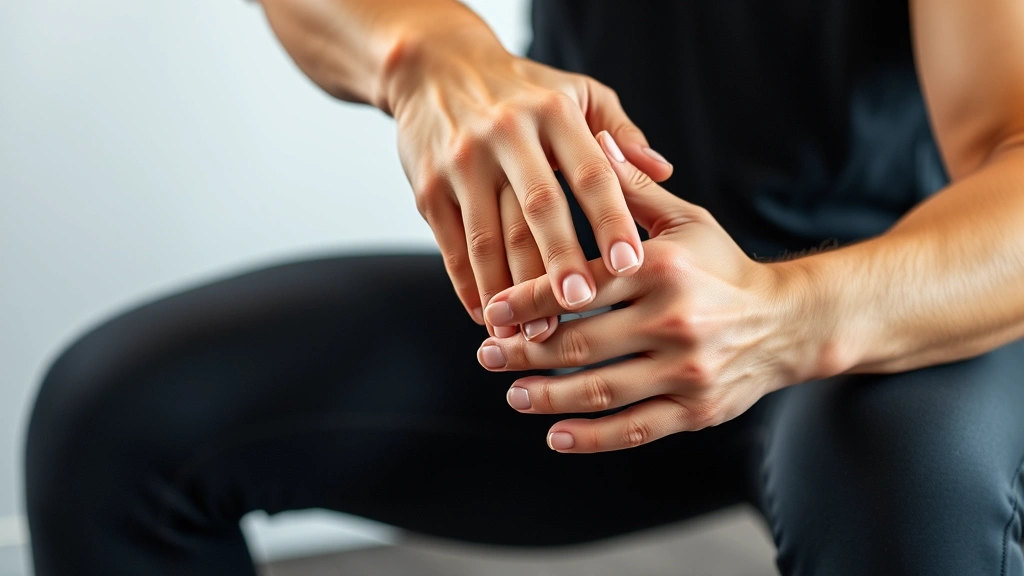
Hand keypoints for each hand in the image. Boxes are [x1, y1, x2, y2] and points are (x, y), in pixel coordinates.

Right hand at [387, 35, 672, 332]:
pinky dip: (470, 287)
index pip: (590, 173)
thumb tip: (663, 171)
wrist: (432, 68)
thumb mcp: (575, 91)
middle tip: (580, 307)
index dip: (610, 220)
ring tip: (532, 333)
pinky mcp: (428, 189)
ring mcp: (462, 163)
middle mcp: (506, 135)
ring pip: (490, 237)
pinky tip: (489, 316)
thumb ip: (620, 131)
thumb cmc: (519, 87)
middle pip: (537, 210)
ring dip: (511, 291)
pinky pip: (453, 246)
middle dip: (559, 263)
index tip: (630, 263)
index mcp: (553, 112)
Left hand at [476, 132, 829, 452]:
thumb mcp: (685, 221)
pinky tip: (555, 435)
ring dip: (548, 396)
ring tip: (513, 393)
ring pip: (602, 391)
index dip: (529, 301)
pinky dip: (593, 437)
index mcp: (662, 269)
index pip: (580, 285)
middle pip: (581, 343)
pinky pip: (637, 429)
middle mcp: (673, 320)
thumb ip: (632, 191)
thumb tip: (592, 143)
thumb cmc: (723, 266)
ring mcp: (686, 370)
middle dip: (525, 353)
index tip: (492, 310)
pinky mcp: (697, 409)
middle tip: (488, 354)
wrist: (789, 321)